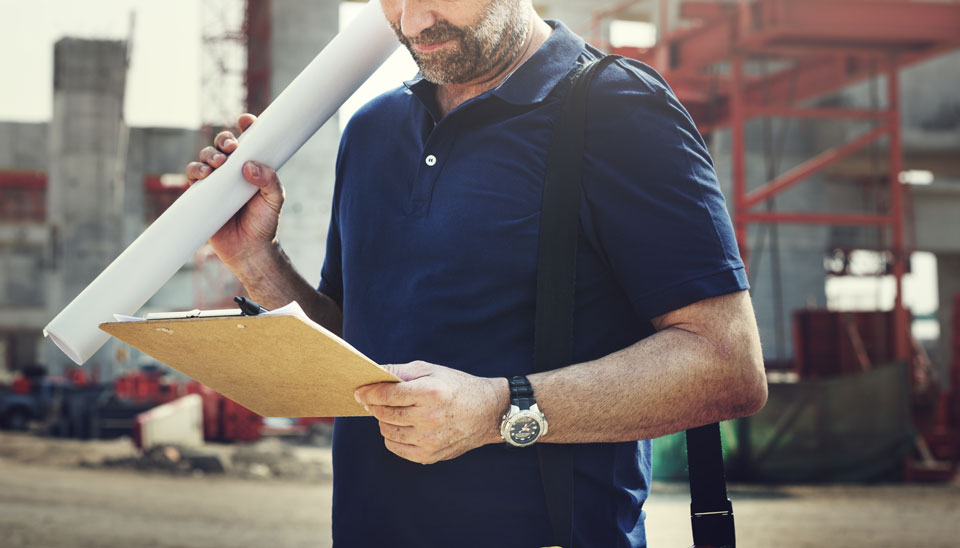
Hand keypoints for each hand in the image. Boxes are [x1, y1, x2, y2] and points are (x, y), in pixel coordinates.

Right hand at [184, 113, 284, 266]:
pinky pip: (192, 176)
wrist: (249, 250)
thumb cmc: (265, 223)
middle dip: (224, 140)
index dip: (246, 126)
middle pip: (222, 145)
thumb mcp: (275, 200)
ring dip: (209, 154)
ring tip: (218, 164)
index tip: (247, 120)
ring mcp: (215, 182)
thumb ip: (269, 181)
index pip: (248, 141)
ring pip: (206, 157)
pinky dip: (195, 170)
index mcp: (251, 167)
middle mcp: (231, 171)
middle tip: (231, 147)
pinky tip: (204, 174)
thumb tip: (250, 165)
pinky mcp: (200, 195)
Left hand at [355, 361, 507, 464]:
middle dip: (375, 405)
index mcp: (431, 392)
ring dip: (384, 420)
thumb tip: (372, 376)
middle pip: (385, 413)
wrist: (488, 413)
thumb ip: (400, 371)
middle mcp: (430, 418)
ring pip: (387, 431)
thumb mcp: (431, 370)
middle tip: (375, 399)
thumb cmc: (456, 387)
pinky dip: (393, 436)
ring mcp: (430, 440)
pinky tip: (403, 426)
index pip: (387, 394)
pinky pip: (396, 447)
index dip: (368, 392)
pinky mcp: (429, 455)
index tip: (359, 390)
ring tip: (394, 411)